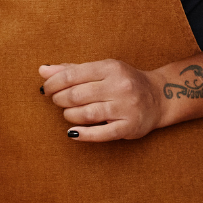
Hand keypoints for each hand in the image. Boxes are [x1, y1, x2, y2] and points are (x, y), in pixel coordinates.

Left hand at [40, 60, 162, 140]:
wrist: (159, 97)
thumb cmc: (124, 82)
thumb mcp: (102, 70)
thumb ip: (72, 70)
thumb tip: (42, 70)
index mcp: (111, 68)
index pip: (73, 75)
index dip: (53, 84)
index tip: (47, 89)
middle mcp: (119, 86)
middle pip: (76, 95)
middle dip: (60, 100)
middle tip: (58, 102)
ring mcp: (125, 107)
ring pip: (85, 114)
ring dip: (69, 116)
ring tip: (69, 114)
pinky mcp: (129, 126)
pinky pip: (100, 133)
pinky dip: (82, 134)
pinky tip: (73, 133)